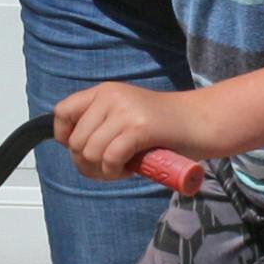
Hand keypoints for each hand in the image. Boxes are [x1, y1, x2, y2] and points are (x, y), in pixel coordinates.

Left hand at [53, 82, 201, 181]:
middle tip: (109, 168)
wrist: (201, 122)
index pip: (62, 112)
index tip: (82, 150)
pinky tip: (130, 170)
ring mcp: (124, 111)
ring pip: (89, 153)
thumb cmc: (165, 127)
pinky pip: (109, 158)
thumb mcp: (126, 115)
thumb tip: (74, 150)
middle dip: (87, 164)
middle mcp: (110, 96)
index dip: (64, 137)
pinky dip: (116, 172)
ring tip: (122, 169)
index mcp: (104, 91)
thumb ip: (101, 125)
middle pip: (74, 141)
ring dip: (103, 170)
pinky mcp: (138, 128)